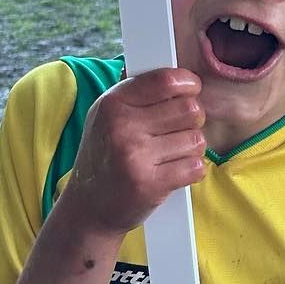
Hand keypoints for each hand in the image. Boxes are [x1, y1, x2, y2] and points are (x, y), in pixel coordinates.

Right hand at [59, 68, 206, 236]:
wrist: (88, 208)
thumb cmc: (106, 156)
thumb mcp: (107, 116)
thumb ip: (138, 93)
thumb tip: (176, 74)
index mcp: (113, 104)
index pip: (167, 80)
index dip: (188, 85)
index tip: (190, 91)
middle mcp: (121, 127)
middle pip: (190, 109)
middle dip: (192, 121)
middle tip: (177, 131)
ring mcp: (135, 157)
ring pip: (196, 139)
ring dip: (191, 149)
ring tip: (169, 156)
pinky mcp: (149, 185)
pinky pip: (195, 167)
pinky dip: (191, 171)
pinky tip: (172, 172)